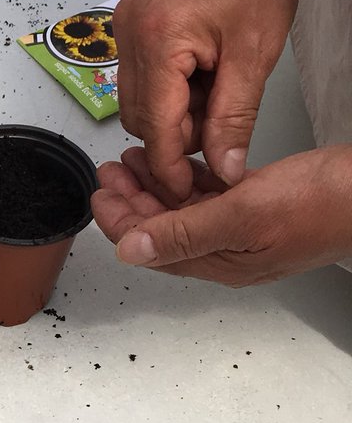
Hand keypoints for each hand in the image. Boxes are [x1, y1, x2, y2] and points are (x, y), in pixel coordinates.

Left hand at [91, 145, 351, 285]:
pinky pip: (212, 199)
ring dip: (155, 187)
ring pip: (183, 212)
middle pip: (162, 230)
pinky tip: (178, 162)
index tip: (99, 194)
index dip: (120, 222)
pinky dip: (190, 181)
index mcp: (218, 261)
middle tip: (108, 172)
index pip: (151, 247)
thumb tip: (129, 251)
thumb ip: (183, 233)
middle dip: (131, 201)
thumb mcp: (243, 214)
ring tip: (132, 161)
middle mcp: (226, 252)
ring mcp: (244, 232)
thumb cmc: (324, 203)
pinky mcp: (261, 209)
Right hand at [114, 0, 313, 200]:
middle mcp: (129, 33)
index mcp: (160, 40)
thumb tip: (225, 168)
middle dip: (174, 136)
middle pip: (138, 118)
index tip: (187, 190)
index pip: (155, 127)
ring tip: (212, 91)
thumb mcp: (256, 52)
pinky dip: (165, 87)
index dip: (171, 167)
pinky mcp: (129, 19)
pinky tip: (197, 72)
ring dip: (170, 112)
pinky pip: (137, 73)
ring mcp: (124, 25)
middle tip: (217, 128)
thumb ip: (234, 117)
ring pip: (135, 99)